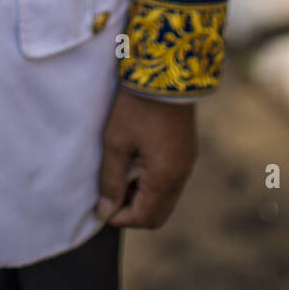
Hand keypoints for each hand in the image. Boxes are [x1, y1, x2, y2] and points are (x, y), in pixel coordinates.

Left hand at [96, 88, 196, 227]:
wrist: (165, 71)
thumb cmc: (136, 106)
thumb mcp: (116, 142)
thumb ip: (110, 180)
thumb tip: (106, 212)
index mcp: (165, 177)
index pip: (145, 218)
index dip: (120, 218)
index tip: (101, 206)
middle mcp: (181, 175)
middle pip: (158, 214)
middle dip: (133, 211)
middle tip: (111, 195)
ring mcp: (187, 162)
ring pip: (166, 198)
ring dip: (143, 197)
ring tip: (120, 177)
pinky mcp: (187, 150)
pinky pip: (171, 181)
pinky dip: (153, 183)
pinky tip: (136, 164)